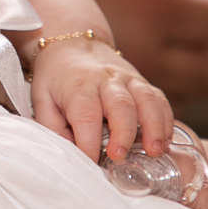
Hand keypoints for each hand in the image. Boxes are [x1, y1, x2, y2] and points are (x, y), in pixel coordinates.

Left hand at [29, 35, 172, 162]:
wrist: (71, 45)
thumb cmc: (55, 77)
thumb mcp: (42, 99)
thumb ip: (52, 127)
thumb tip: (70, 154)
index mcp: (78, 86)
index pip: (85, 115)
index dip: (88, 142)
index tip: (90, 163)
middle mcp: (105, 80)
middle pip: (120, 105)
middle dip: (123, 133)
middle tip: (119, 156)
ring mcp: (127, 79)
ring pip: (146, 100)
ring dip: (153, 127)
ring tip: (154, 151)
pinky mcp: (141, 82)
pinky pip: (158, 99)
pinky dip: (165, 120)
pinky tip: (165, 140)